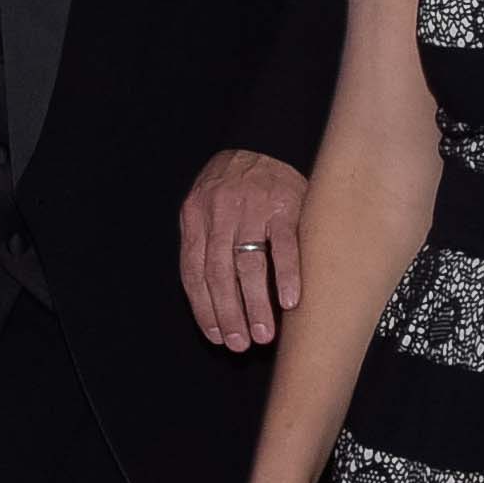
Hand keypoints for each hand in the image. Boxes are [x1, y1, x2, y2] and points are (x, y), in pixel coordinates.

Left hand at [179, 150, 308, 350]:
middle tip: (239, 343)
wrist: (265, 139)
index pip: (193, 272)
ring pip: (249, 265)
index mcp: (195, 216)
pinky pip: (284, 246)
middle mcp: (220, 213)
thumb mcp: (207, 206)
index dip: (203, 308)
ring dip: (255, 304)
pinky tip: (290, 303)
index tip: (216, 335)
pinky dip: (286, 276)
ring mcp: (252, 209)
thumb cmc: (234, 183)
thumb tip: (207, 296)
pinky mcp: (284, 206)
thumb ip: (203, 242)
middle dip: (227, 314)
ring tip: (262, 334)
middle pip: (218, 274)